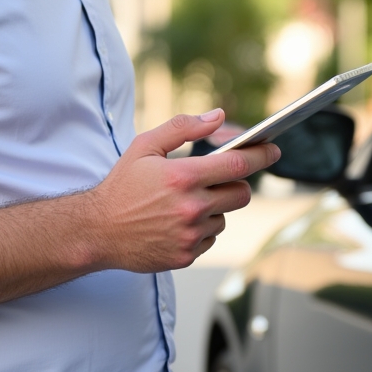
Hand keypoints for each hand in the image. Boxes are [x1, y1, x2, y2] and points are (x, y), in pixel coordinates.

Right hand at [85, 110, 279, 271]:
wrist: (97, 231)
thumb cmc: (121, 187)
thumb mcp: (145, 147)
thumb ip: (182, 128)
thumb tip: (218, 117)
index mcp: (182, 177)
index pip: (238, 164)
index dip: (262, 155)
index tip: (274, 150)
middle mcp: (191, 207)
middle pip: (241, 194)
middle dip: (237, 184)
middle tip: (220, 180)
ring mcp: (190, 234)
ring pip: (224, 217)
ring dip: (214, 209)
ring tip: (183, 204)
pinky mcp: (187, 255)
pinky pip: (210, 238)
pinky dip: (201, 230)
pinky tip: (176, 223)